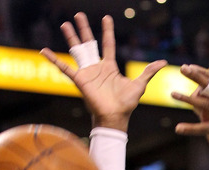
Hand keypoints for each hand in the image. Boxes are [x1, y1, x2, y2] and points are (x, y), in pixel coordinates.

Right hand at [40, 12, 165, 131]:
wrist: (116, 116)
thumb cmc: (126, 103)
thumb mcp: (140, 84)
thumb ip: (149, 72)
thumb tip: (163, 62)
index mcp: (109, 67)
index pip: (108, 44)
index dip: (107, 31)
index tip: (106, 17)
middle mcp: (97, 67)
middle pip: (89, 43)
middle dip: (84, 29)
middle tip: (78, 15)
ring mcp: (87, 73)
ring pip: (77, 51)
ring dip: (71, 37)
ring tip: (65, 24)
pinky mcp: (80, 80)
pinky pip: (64, 68)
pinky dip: (54, 60)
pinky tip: (44, 51)